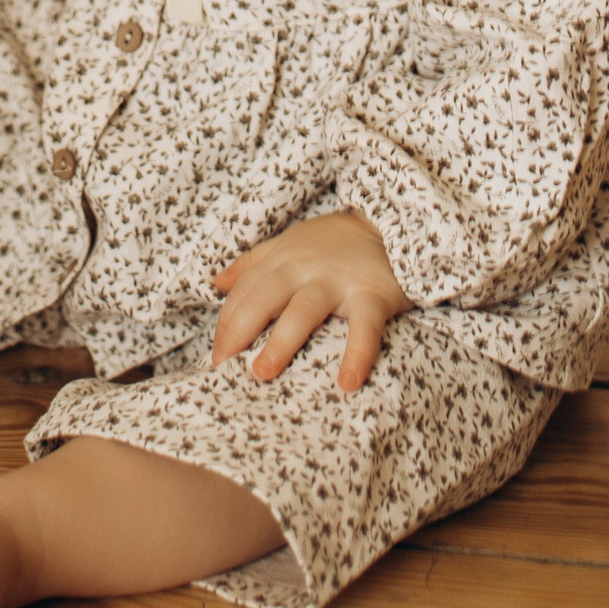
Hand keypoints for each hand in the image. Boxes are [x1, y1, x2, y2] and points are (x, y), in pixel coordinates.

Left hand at [212, 210, 408, 394]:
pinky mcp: (372, 294)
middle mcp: (305, 268)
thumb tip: (217, 283)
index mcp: (284, 258)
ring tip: (262, 372)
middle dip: (240, 328)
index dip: (227, 321)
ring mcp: (338, 280)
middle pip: (265, 297)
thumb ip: (253, 263)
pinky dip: (357, 354)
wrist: (391, 224)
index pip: (246, 290)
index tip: (216, 352)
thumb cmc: (334, 242)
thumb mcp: (290, 243)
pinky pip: (364, 327)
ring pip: (304, 310)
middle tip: (223, 364)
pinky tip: (347, 383)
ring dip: (282, 341)